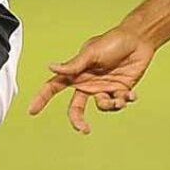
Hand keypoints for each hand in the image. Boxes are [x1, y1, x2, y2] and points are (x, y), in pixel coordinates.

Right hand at [28, 27, 156, 133]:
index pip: (54, 87)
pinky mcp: (120, 91)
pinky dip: (125, 101)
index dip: (42, 98)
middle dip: (78, 121)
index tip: (32, 111)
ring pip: (102, 107)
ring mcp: (104, 88)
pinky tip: (131, 94)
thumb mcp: (91, 52)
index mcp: (77, 73)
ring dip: (110, 106)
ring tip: (120, 99)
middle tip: (84, 129)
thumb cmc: (113, 42)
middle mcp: (88, 84)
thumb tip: (51, 67)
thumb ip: (73, 65)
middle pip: (76, 108)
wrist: (138, 41)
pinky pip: (119, 103)